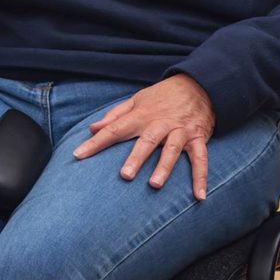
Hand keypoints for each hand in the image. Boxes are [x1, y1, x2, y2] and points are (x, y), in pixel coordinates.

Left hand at [73, 74, 215, 199]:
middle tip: (125, 175)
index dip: (96, 142)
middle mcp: (160, 123)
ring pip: (172, 149)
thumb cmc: (163, 96)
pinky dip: (201, 177)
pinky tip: (199, 196)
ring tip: (155, 184)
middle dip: (136, 157)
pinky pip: (201, 159)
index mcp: (142, 115)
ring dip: (164, 166)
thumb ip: (115, 115)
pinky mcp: (198, 138)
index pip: (115, 129)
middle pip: (147, 141)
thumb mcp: (137, 99)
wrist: (199, 83)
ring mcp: (180, 131)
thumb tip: (92, 127)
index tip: (78, 155)